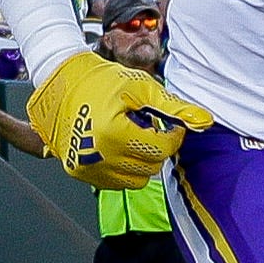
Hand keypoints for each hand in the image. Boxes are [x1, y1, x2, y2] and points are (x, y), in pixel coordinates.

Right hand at [27, 47, 209, 187]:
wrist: (60, 82)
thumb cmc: (99, 80)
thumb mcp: (140, 87)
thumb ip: (173, 107)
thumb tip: (203, 121)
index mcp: (114, 133)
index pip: (161, 149)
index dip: (172, 136)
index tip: (169, 125)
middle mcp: (98, 156)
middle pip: (150, 166)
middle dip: (154, 147)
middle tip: (144, 126)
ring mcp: (86, 167)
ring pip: (135, 179)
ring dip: (140, 161)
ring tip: (130, 136)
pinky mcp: (78, 173)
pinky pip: (115, 182)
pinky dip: (122, 168)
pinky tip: (117, 146)